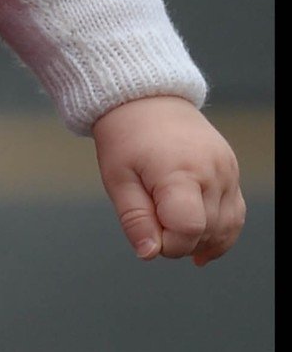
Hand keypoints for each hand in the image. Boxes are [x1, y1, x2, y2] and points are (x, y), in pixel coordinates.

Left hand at [91, 95, 245, 265]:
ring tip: (173, 227)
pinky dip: (220, 231)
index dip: (167, 244)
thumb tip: (149, 254)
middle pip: (207, 232)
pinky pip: (235, 213)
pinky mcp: (232, 169)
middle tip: (154, 223)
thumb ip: (135, 218)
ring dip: (201, 239)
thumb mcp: (117, 176)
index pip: (187, 230)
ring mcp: (227, 169)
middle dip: (179, 241)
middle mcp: (212, 170)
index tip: (148, 233)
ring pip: (226, 227)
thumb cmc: (126, 135)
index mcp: (180, 171)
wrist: (144, 97)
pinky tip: (199, 240)